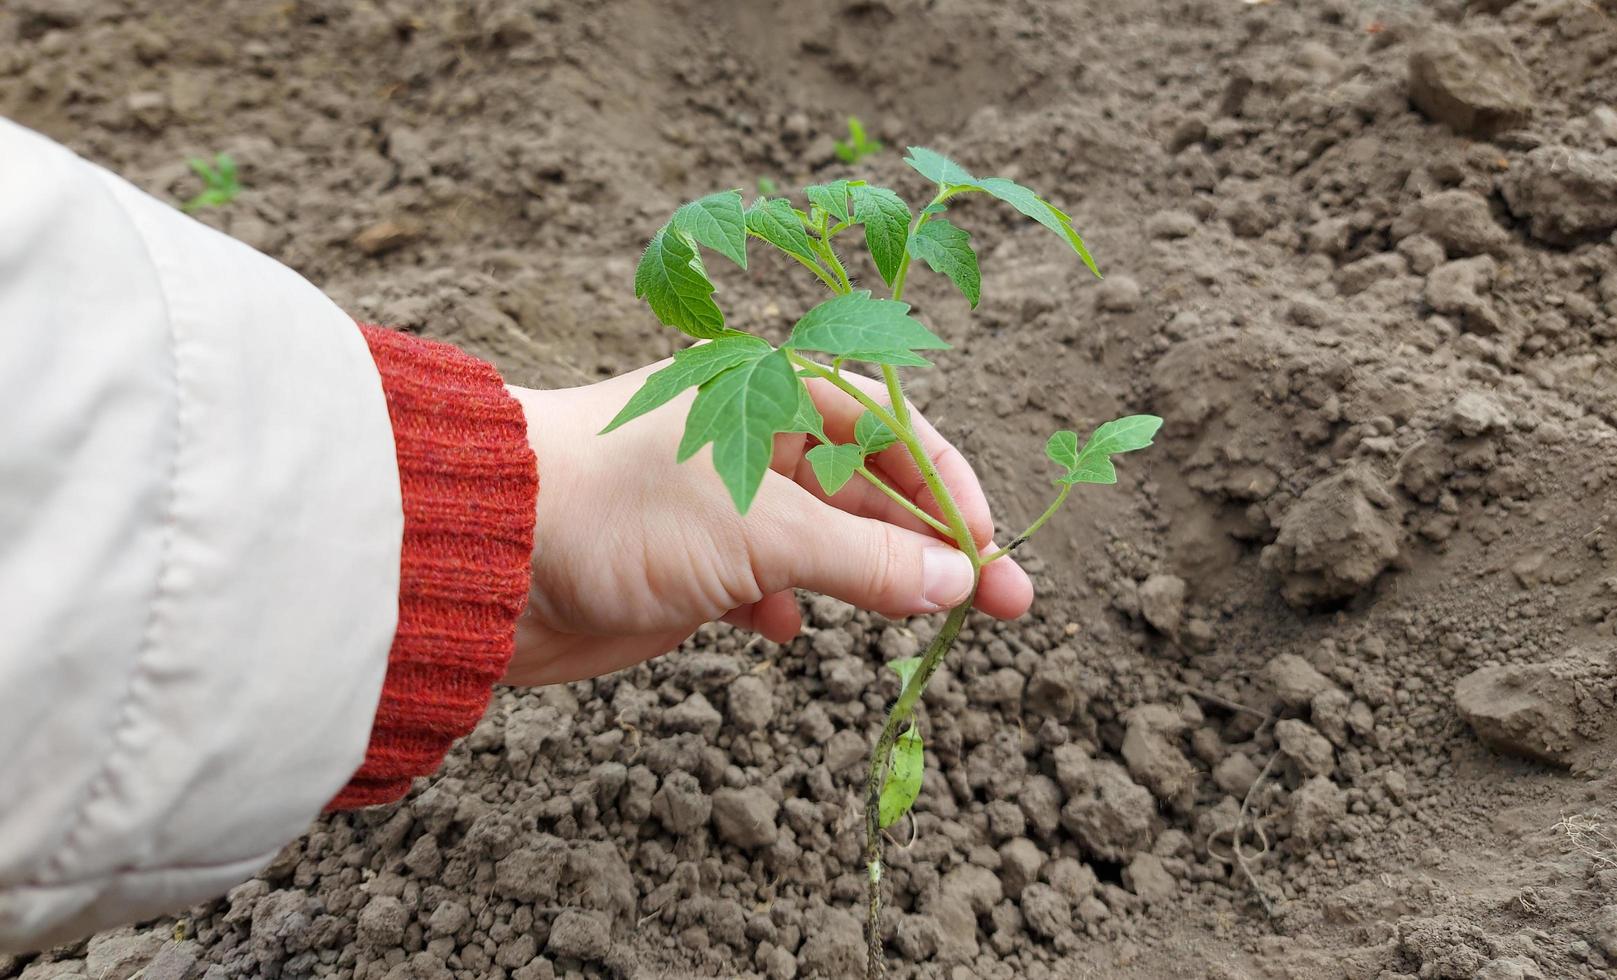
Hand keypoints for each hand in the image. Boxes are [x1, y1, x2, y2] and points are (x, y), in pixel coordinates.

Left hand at [503, 360, 1034, 685]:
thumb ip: (867, 557)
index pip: (894, 432)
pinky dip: (783, 609)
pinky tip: (783, 634)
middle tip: (1001, 606)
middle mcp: (754, 442)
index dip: (952, 492)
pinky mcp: (686, 566)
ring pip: (822, 543)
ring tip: (922, 626)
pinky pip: (762, 584)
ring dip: (869, 583)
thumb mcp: (762, 529)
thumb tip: (957, 581)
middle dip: (931, 549)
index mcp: (774, 395)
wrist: (484, 555)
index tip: (994, 553)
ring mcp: (720, 507)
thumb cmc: (621, 508)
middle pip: (870, 491)